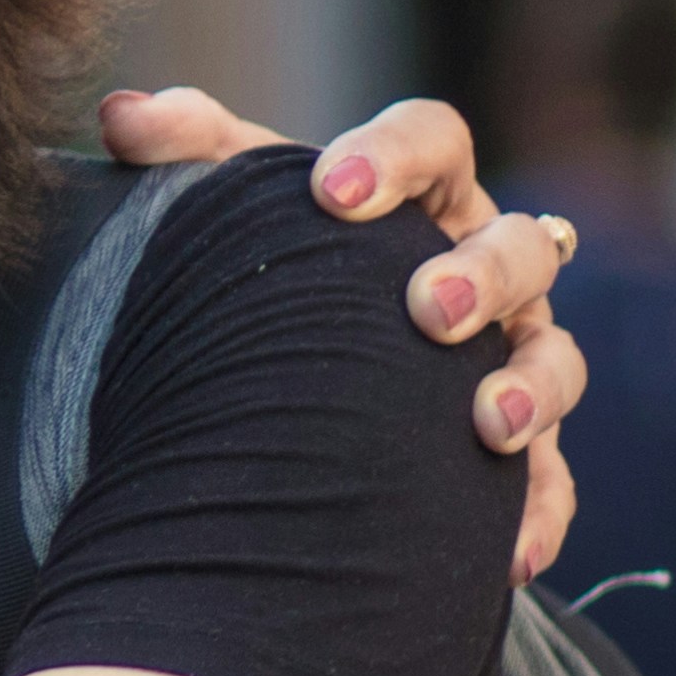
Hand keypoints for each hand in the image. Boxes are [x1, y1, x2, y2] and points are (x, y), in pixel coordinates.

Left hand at [103, 85, 590, 578]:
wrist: (290, 384)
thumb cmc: (265, 266)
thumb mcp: (226, 204)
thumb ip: (179, 149)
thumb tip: (119, 118)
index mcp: (420, 190)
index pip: (433, 141)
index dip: (394, 157)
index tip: (331, 192)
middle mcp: (484, 264)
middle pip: (520, 247)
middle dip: (480, 276)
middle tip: (424, 311)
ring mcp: (512, 357)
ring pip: (556, 359)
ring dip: (532, 390)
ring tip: (489, 428)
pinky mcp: (521, 453)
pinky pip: (552, 484)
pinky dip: (538, 514)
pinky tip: (510, 556)